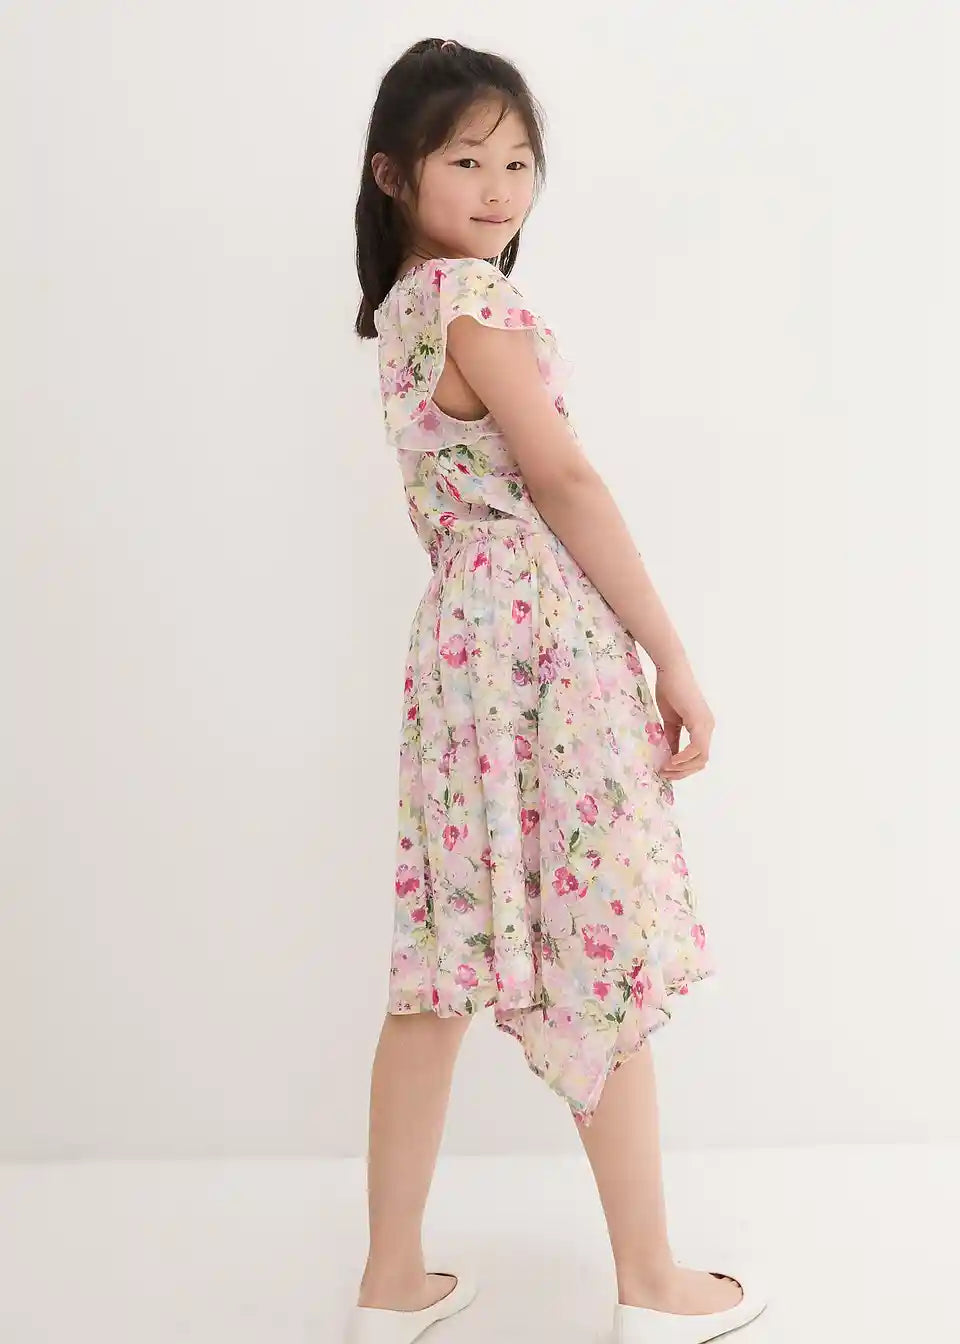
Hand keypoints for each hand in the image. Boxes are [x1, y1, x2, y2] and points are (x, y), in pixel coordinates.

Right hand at [653, 658, 714, 778]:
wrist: (670, 671)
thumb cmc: (669, 690)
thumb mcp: (669, 721)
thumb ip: (671, 739)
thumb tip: (669, 758)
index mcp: (702, 727)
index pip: (698, 757)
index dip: (683, 768)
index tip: (666, 771)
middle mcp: (708, 727)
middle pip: (701, 761)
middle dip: (683, 772)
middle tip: (664, 774)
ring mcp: (706, 724)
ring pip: (701, 757)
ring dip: (682, 767)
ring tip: (665, 768)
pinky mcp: (700, 721)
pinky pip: (696, 748)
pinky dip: (684, 758)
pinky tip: (671, 760)